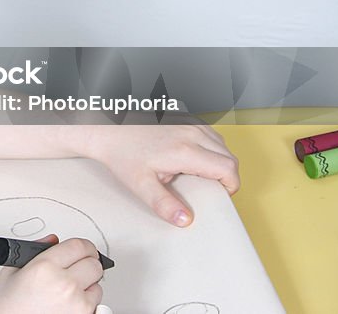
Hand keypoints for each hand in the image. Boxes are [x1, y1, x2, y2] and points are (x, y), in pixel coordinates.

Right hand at [0, 235, 103, 313]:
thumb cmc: (8, 308)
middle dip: (88, 263)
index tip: (84, 248)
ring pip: (98, 284)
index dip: (84, 246)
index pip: (79, 246)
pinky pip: (96, 303)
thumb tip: (52, 241)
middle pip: (94, 264)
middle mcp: (64, 284)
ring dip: (88, 283)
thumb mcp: (11, 273)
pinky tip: (71, 301)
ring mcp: (77, 303)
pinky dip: (87, 301)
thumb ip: (34, 251)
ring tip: (69, 288)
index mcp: (45, 267)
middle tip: (79, 266)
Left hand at [84, 125, 239, 226]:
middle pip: (229, 157)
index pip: (228, 168)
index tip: (220, 194)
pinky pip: (210, 133)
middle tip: (208, 187)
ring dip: (218, 160)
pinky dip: (210, 147)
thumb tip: (185, 220)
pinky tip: (192, 157)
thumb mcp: (140, 184)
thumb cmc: (122, 154)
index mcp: (185, 151)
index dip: (231, 185)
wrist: (107, 130)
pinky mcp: (184, 117)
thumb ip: (164, 204)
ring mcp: (189, 122)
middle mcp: (191, 133)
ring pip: (222, 143)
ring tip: (198, 173)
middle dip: (226, 175)